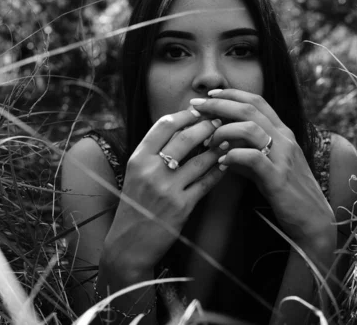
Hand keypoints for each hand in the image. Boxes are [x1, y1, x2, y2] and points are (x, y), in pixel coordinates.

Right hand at [102, 109, 228, 272]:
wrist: (128, 244)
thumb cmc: (134, 206)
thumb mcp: (135, 175)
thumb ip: (153, 154)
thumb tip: (180, 130)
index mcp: (138, 159)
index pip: (163, 125)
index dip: (184, 115)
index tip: (198, 111)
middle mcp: (151, 171)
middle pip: (185, 138)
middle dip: (206, 126)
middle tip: (219, 122)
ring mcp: (167, 189)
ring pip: (200, 159)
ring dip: (217, 148)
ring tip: (228, 140)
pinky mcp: (182, 207)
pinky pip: (206, 183)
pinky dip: (218, 172)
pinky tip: (226, 164)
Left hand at [191, 89, 335, 252]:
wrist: (313, 219)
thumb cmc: (287, 193)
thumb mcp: (265, 167)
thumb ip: (245, 154)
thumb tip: (219, 147)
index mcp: (282, 132)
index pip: (256, 101)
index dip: (231, 94)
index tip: (209, 95)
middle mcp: (285, 139)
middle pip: (249, 109)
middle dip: (219, 104)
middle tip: (196, 107)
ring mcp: (283, 157)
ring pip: (250, 129)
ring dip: (222, 131)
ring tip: (207, 141)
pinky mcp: (278, 177)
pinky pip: (253, 158)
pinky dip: (233, 156)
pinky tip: (220, 162)